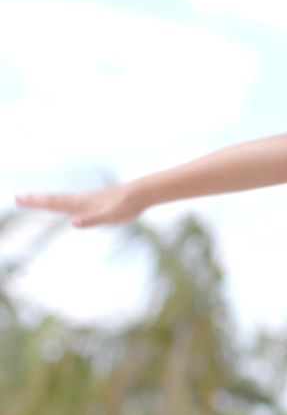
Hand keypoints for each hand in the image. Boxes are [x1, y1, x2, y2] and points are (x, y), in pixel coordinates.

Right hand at [15, 184, 143, 226]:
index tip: (18, 199)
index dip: (36, 202)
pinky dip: (65, 203)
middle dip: (36, 200)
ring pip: (64, 200)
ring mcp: (90, 200)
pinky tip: (68, 208)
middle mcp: (82, 200)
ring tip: (35, 200)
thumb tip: (73, 222)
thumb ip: (91, 220)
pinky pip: (76, 203)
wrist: (141, 193)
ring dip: (48, 200)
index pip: (54, 203)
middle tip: (17, 198)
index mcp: (82, 204)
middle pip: (55, 200)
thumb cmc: (127, 205)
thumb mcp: (109, 216)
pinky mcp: (98, 202)